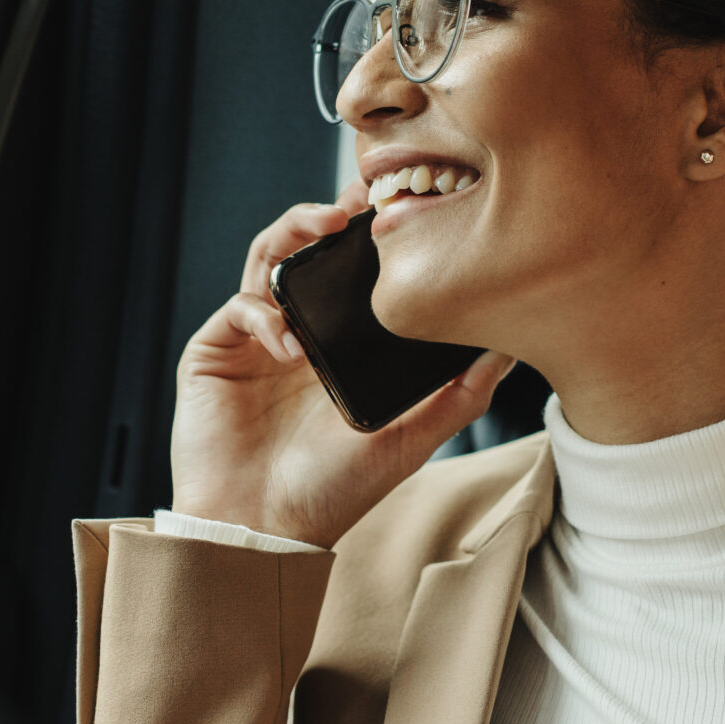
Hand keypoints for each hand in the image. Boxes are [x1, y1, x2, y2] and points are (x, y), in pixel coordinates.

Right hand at [168, 183, 514, 547]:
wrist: (266, 530)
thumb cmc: (336, 493)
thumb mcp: (411, 440)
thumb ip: (459, 395)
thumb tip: (509, 349)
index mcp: (343, 345)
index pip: (358, 272)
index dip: (375, 235)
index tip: (406, 201)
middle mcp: (301, 333)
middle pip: (310, 249)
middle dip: (331, 213)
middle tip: (361, 193)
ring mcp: (256, 340)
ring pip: (268, 259)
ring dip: (293, 233)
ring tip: (323, 225)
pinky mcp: (215, 352)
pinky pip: (240, 308)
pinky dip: (265, 314)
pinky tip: (289, 344)